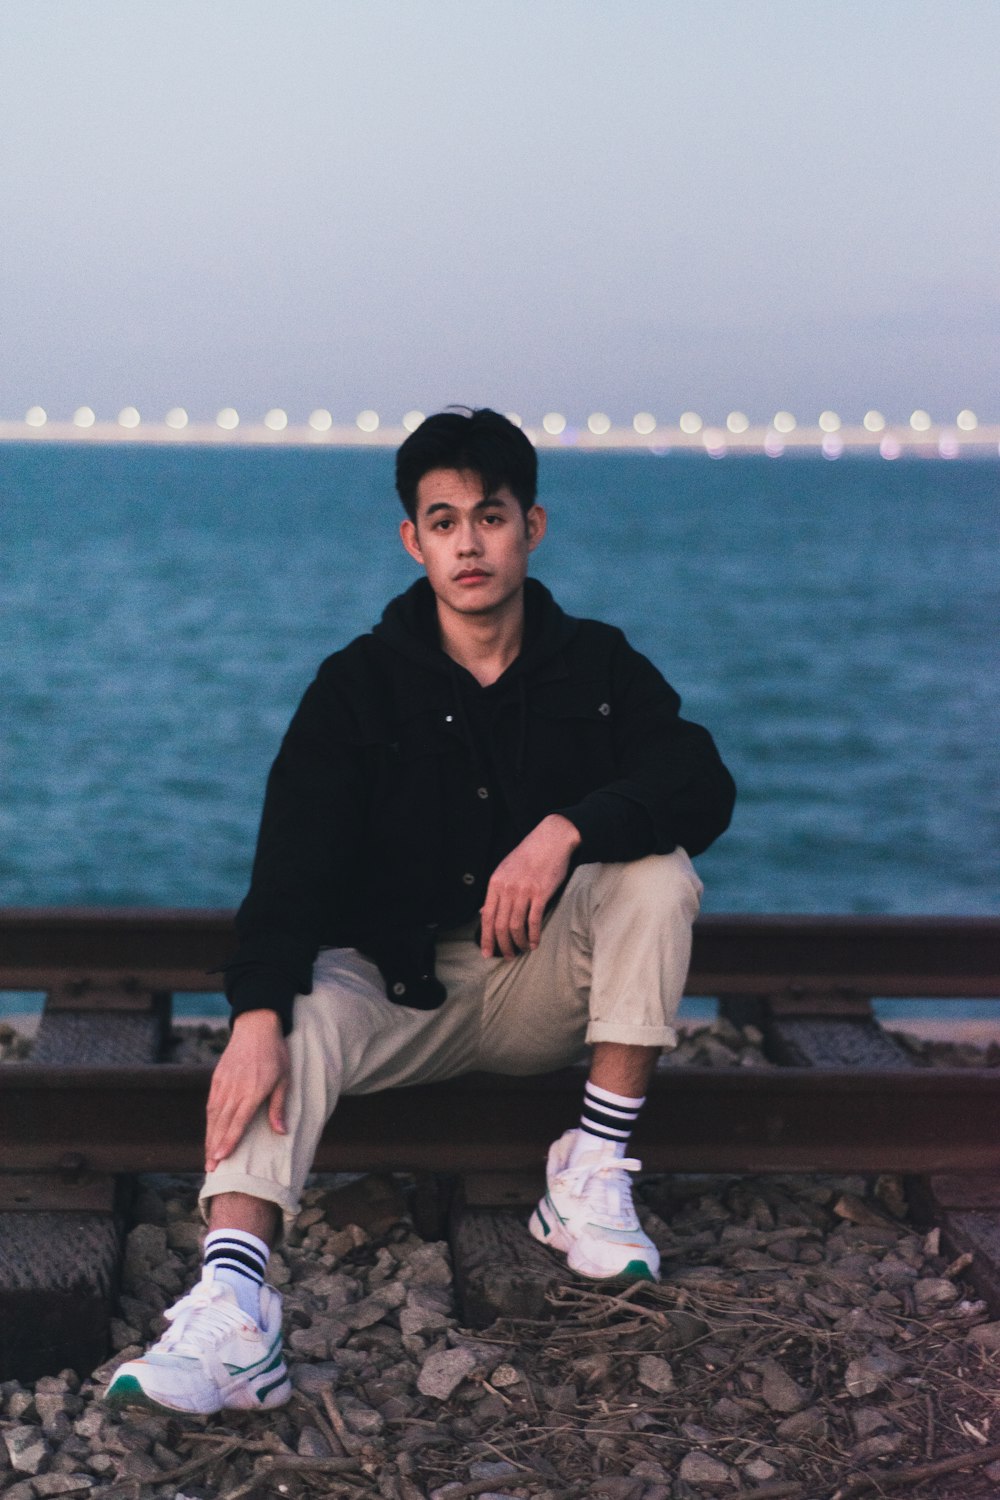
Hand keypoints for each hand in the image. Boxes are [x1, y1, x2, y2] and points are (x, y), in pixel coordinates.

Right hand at [205, 1009, 289, 1172]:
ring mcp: (224, 1083)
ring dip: (210, 1136)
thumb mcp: (284, 1078)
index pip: (238, 1122)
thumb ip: (278, 1106)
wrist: (256, 1026)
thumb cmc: (276, 1053)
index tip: (220, 1158)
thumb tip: (281, 1132)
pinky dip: (210, 1120)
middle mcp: (235, 1089)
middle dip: (215, 1147)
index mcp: (252, 1090)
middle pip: (222, 1123)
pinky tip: (210, 1131)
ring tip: (208, 1156)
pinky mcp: (217, 1077)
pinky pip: (211, 1103)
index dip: (228, 1141)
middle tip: (210, 1168)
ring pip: (214, 1115)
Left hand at [480, 814, 580, 959]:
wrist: (551, 840)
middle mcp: (507, 888)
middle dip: (502, 944)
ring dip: (518, 942)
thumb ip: (495, 892)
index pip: (486, 916)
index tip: (486, 953)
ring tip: (521, 950)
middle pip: (500, 925)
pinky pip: (534, 920)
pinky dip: (533, 935)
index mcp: (495, 883)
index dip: (485, 937)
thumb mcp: (505, 870)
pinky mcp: (541, 893)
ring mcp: (524, 891)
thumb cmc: (528, 855)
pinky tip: (534, 943)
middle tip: (507, 956)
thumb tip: (483, 912)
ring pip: (516, 925)